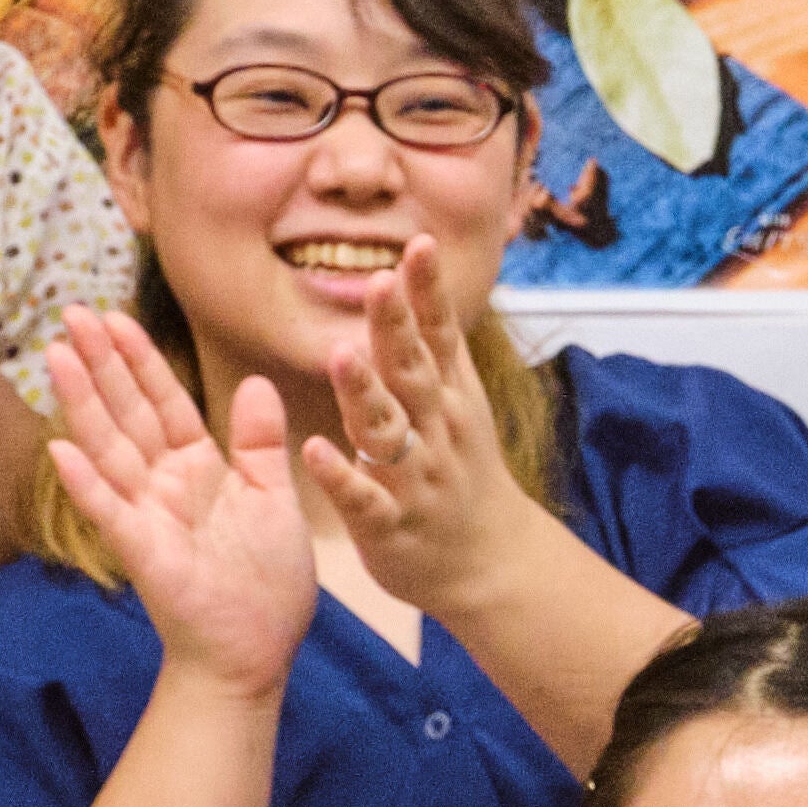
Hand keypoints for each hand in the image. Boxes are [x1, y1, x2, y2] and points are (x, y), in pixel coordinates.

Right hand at [43, 308, 314, 686]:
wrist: (254, 654)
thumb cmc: (266, 586)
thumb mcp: (275, 500)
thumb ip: (260, 444)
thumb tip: (254, 383)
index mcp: (199, 469)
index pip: (165, 401)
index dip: (140, 360)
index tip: (114, 316)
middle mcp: (165, 485)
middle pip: (128, 412)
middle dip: (101, 363)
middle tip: (70, 313)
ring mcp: (148, 516)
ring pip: (110, 447)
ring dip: (82, 402)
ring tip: (55, 355)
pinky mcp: (142, 552)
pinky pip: (109, 511)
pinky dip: (85, 482)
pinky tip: (59, 448)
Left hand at [299, 237, 551, 613]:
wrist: (491, 563)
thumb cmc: (464, 473)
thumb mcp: (461, 403)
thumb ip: (435, 345)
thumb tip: (419, 271)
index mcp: (450, 398)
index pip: (439, 336)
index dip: (429, 292)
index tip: (420, 243)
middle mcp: (437, 431)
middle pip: (413, 373)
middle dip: (397, 328)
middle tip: (379, 281)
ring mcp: (415, 477)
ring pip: (387, 431)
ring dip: (365, 393)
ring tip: (342, 355)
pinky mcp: (391, 524)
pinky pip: (363, 499)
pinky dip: (341, 476)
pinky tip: (316, 451)